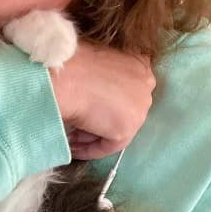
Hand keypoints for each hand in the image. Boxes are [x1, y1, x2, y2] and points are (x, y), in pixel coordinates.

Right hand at [50, 41, 154, 158]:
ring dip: (92, 135)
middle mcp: (146, 85)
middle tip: (77, 127)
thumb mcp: (92, 61)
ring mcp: (140, 108)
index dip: (106, 101)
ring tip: (70, 139)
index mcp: (139, 64)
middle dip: (100, 120)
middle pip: (122, 110)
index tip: (89, 107)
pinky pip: (108, 145)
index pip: (126, 89)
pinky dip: (90, 150)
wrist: (64, 77)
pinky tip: (73, 150)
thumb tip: (90, 92)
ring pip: (115, 128)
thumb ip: (102, 76)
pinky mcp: (127, 128)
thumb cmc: (70, 64)